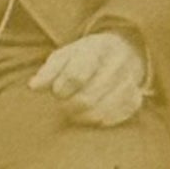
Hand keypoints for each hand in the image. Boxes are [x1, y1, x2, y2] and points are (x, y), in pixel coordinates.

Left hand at [31, 30, 147, 126]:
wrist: (120, 52)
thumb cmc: (83, 58)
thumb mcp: (64, 56)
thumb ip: (48, 71)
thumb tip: (34, 86)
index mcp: (96, 48)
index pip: (75, 76)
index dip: (61, 89)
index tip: (58, 92)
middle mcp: (116, 63)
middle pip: (86, 99)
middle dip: (69, 106)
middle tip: (65, 104)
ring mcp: (130, 80)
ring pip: (100, 112)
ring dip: (82, 117)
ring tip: (76, 111)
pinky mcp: (136, 98)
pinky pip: (115, 118)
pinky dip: (100, 120)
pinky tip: (94, 113)